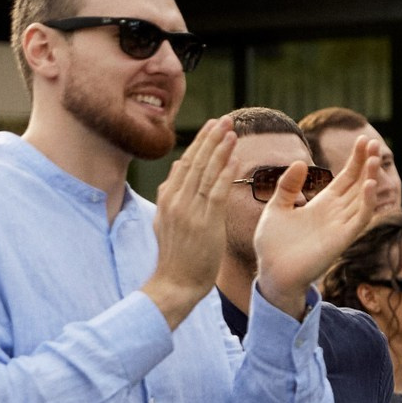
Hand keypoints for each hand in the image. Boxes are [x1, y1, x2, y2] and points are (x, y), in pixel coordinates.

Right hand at [143, 116, 239, 324]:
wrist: (175, 284)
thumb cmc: (176, 258)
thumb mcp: (166, 223)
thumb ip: (172, 198)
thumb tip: (177, 173)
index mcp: (167, 198)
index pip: (186, 163)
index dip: (200, 143)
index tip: (212, 127)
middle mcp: (176, 199)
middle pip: (196, 161)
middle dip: (211, 138)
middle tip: (224, 119)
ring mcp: (190, 210)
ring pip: (207, 171)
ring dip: (220, 147)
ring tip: (232, 129)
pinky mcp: (205, 221)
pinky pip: (217, 189)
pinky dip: (226, 170)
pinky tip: (234, 155)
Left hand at [254, 135, 388, 313]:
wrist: (271, 272)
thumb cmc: (272, 245)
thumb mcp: (276, 207)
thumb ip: (287, 186)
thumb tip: (302, 162)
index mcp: (322, 205)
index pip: (345, 178)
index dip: (355, 160)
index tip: (362, 140)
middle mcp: (336, 214)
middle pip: (358, 184)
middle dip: (366, 164)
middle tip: (374, 142)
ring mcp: (341, 226)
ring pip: (363, 199)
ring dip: (370, 178)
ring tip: (374, 158)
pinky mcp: (341, 240)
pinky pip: (360, 219)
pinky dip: (367, 202)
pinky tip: (369, 184)